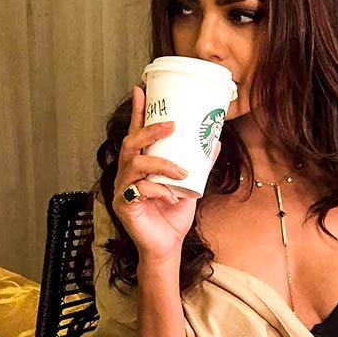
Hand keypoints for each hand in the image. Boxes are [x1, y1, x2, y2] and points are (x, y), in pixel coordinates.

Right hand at [112, 86, 221, 262]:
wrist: (167, 246)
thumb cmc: (173, 216)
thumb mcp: (192, 185)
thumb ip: (199, 165)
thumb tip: (215, 141)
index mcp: (140, 166)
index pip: (136, 134)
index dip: (138, 113)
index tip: (142, 90)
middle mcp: (127, 173)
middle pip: (130, 143)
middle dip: (149, 130)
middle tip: (172, 125)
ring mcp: (122, 188)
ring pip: (134, 164)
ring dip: (161, 164)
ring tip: (182, 172)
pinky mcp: (123, 205)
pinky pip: (138, 189)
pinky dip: (158, 190)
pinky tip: (171, 196)